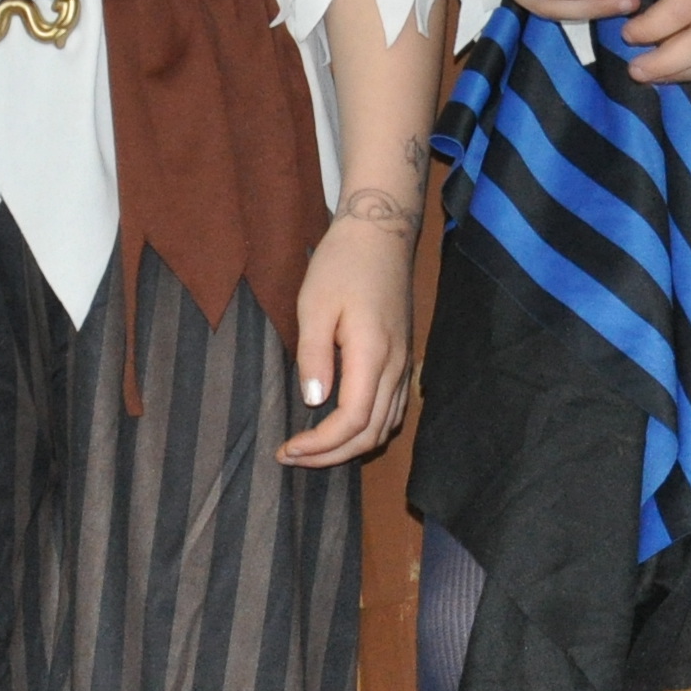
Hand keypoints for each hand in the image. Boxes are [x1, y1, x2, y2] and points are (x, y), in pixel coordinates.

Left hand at [278, 184, 421, 464]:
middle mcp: (395, 367)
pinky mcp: (403, 358)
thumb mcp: (315, 304)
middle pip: (371, 434)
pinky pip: (393, 410)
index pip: (352, 421)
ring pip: (386, 426)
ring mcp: (404, 363)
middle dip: (330, 455)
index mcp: (372, 355)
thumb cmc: (342, 264)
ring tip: (313, 449)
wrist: (381, 233)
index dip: (320, 445)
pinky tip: (343, 427)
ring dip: (350, 447)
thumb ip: (314, 355)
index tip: (287, 449)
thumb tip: (314, 401)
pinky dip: (368, 430)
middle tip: (292, 456)